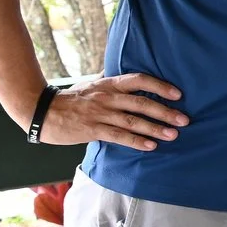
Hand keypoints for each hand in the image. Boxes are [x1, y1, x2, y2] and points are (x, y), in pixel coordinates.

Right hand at [40, 73, 188, 151]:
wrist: (42, 111)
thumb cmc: (71, 100)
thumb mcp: (93, 86)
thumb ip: (112, 85)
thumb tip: (131, 83)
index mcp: (109, 83)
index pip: (139, 80)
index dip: (160, 86)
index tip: (178, 94)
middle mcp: (107, 97)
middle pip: (142, 102)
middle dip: (165, 112)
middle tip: (184, 120)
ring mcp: (100, 113)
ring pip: (133, 121)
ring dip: (155, 129)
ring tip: (173, 135)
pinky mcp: (93, 129)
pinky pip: (119, 136)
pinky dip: (136, 141)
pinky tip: (151, 146)